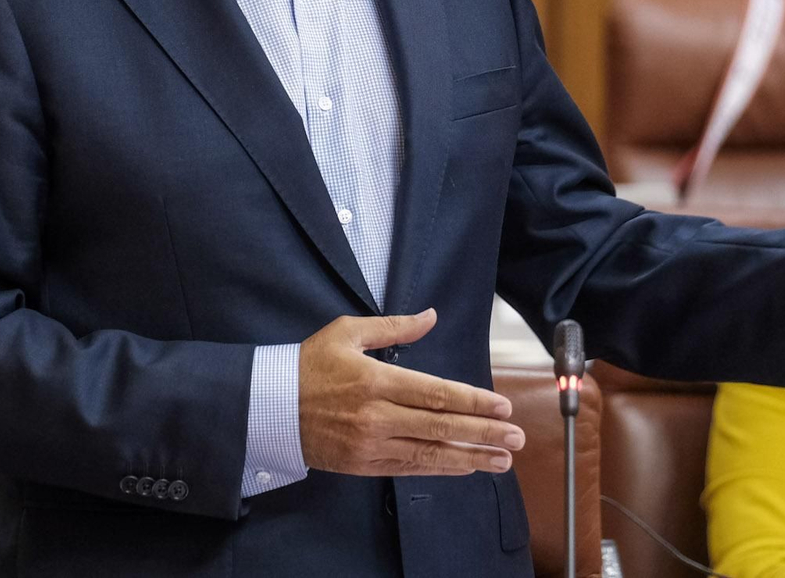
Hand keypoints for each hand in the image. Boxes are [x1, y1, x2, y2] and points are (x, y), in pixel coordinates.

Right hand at [298, 308, 525, 476]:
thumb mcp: (347, 332)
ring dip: (470, 458)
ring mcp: (370, 444)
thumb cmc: (308, 364)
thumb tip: (431, 315)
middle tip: (516, 438)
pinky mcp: (364, 464)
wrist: (267, 407)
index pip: (435, 394)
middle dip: (484, 434)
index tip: (502, 407)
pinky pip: (409, 468)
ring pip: (429, 453)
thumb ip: (393, 326)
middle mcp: (377, 416)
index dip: (472, 402)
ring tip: (502, 461)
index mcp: (376, 381)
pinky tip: (465, 467)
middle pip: (441, 427)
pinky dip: (440, 468)